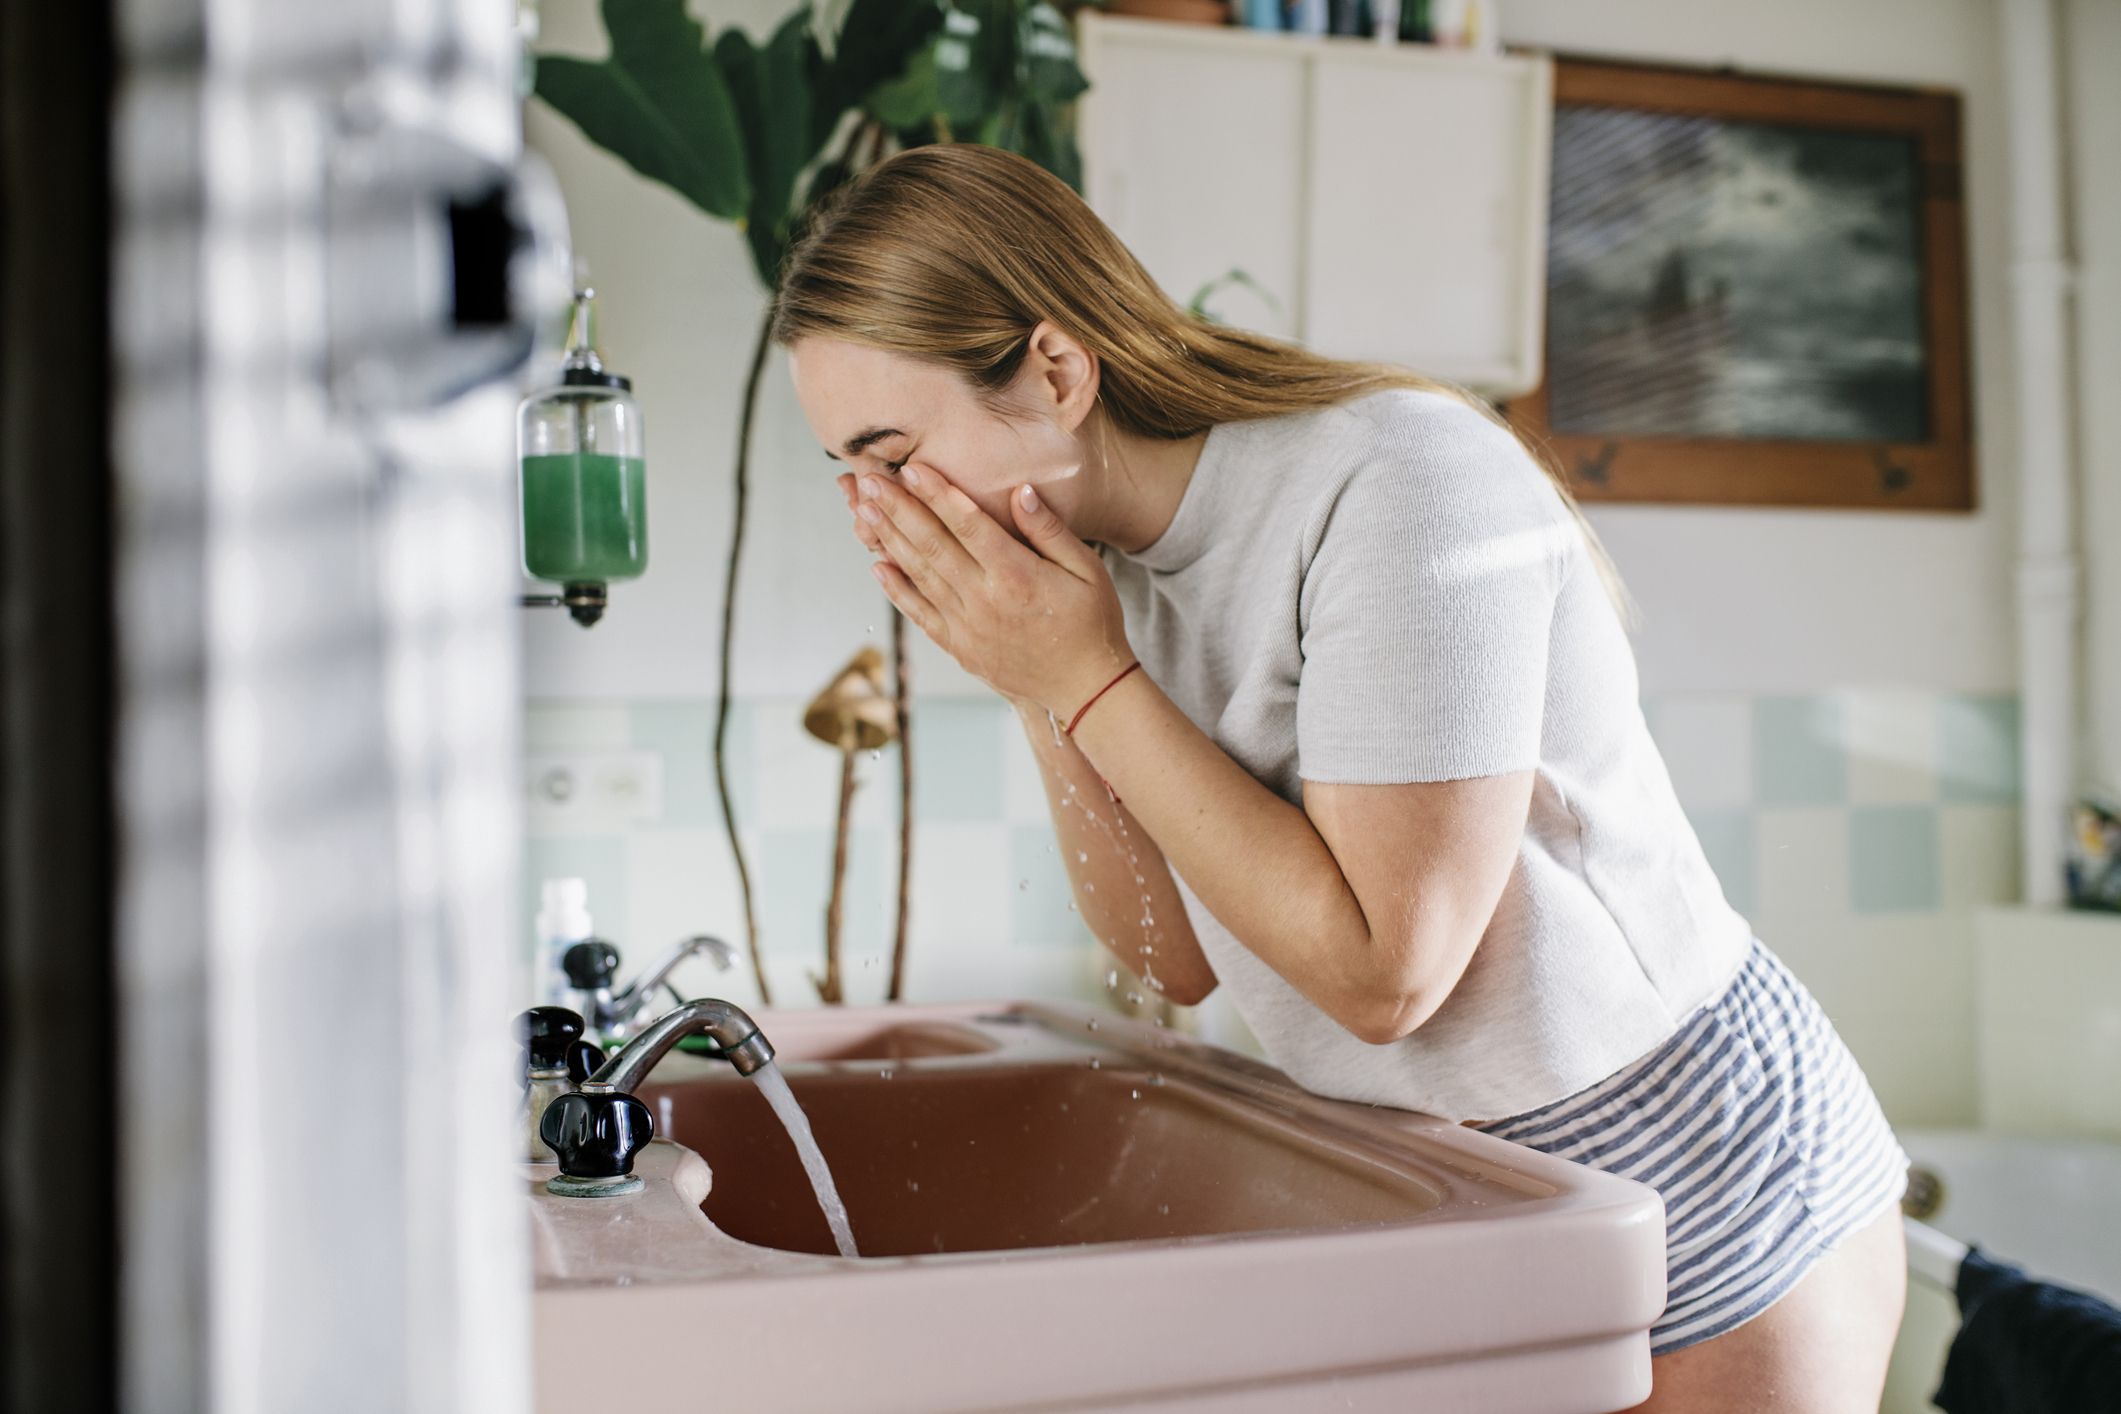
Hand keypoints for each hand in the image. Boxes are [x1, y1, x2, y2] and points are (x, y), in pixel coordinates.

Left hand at [840, 462, 1135, 720]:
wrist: (1086, 687)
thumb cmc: (1093, 621)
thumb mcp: (1088, 569)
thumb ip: (1050, 530)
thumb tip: (1020, 490)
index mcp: (1017, 575)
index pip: (968, 524)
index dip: (937, 494)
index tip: (911, 468)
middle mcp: (985, 600)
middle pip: (933, 545)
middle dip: (898, 509)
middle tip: (869, 480)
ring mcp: (968, 627)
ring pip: (920, 575)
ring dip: (890, 540)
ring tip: (864, 511)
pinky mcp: (960, 647)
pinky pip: (921, 614)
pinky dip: (897, 590)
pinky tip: (878, 566)